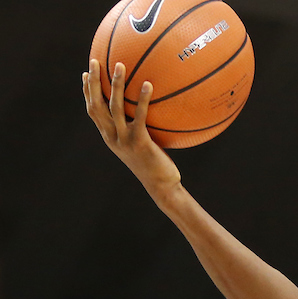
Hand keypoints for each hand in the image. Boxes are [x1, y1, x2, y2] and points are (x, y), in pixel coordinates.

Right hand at [83, 59, 181, 196]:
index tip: (84, 74)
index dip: (86, 92)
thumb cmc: (155, 166)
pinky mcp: (139, 142)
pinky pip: (139, 116)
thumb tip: (148, 113)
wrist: (161, 187)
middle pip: (96, 104)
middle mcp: (112, 137)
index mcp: (109, 137)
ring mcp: (124, 140)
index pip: (92, 111)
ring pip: (114, 107)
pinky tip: (148, 84)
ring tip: (120, 65)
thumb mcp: (141, 146)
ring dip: (116, 84)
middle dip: (93, 82)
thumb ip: (137, 130)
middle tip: (94, 61)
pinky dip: (142, 99)